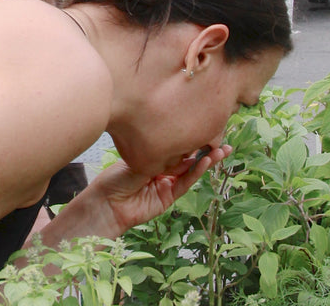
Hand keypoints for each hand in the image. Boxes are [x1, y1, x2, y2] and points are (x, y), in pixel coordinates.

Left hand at [78, 147, 231, 236]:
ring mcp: (167, 184)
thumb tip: (177, 137)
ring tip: (222, 150)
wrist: (106, 204)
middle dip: (206, 148)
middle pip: (189, 158)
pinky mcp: (168, 197)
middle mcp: (163, 170)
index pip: (177, 146)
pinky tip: (206, 161)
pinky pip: (185, 183)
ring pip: (191, 171)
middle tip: (223, 138)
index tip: (207, 125)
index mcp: (155, 157)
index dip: (192, 137)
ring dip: (207, 161)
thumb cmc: (114, 178)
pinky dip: (196, 172)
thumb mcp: (139, 158)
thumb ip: (160, 152)